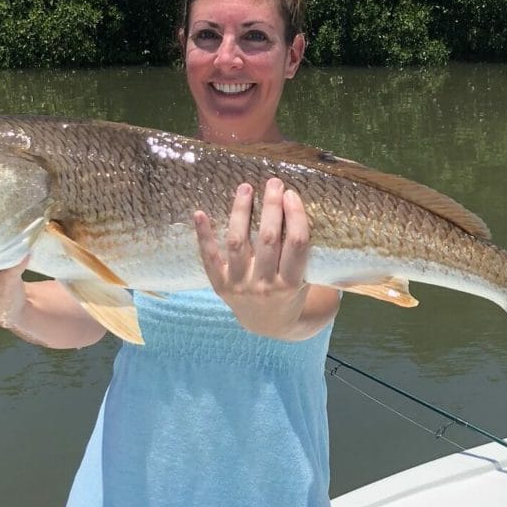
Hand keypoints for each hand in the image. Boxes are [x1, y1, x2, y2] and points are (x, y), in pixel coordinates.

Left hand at [194, 178, 335, 339]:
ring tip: (245, 188)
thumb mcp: (305, 278)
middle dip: (272, 207)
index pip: (297, 244)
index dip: (295, 216)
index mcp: (292, 284)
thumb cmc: (291, 292)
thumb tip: (297, 203)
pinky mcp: (220, 285)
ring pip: (239, 243)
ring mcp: (240, 286)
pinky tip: (200, 213)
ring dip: (241, 212)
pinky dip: (204, 235)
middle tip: (273, 183)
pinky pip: (209, 258)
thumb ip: (302, 251)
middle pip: (269, 240)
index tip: (292, 194)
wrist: (268, 324)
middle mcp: (265, 286)